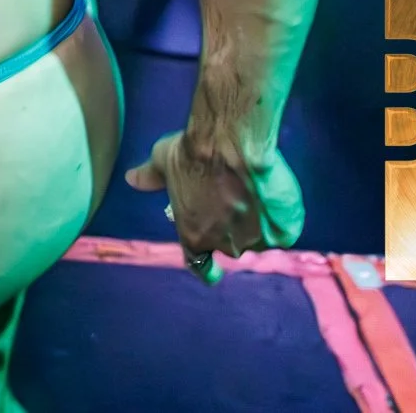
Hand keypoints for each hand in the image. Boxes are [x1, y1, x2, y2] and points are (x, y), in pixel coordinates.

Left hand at [125, 130, 303, 284]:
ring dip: (258, 221)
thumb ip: (150, 176)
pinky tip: (276, 197)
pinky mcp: (282, 232)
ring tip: (257, 192)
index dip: (207, 267)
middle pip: (231, 243)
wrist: (230, 143)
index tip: (212, 271)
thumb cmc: (190, 153)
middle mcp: (224, 245)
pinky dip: (282, 218)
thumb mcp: (162, 162)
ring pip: (259, 236)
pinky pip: (283, 230)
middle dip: (232, 226)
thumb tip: (132, 179)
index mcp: (192, 236)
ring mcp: (255, 240)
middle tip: (235, 198)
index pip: (199, 264)